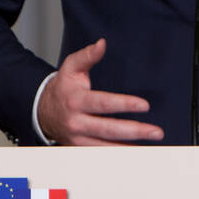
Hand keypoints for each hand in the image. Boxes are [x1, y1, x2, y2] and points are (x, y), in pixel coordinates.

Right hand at [37, 38, 164, 145]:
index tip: (144, 105)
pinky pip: (101, 154)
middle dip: (134, 130)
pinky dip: (118, 154)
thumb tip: (102, 44)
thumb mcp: (71, 68)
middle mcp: (77, 122)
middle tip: (155, 131)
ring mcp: (78, 138)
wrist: (43, 111)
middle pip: (108, 129)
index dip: (124, 104)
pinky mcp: (80, 149)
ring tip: (150, 144)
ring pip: (106, 146)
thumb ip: (88, 56)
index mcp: (76, 101)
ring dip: (130, 147)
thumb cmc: (62, 88)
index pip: (103, 103)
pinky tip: (135, 152)